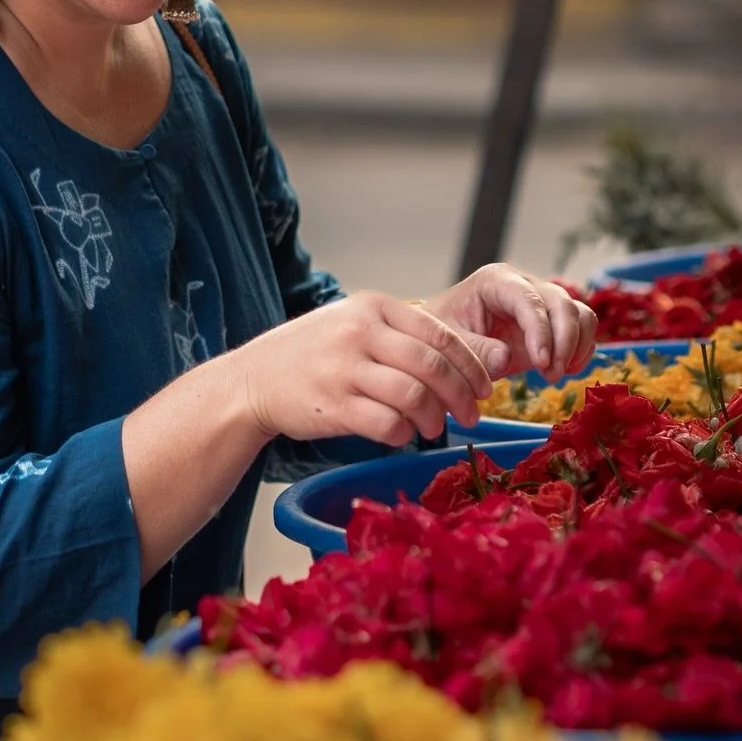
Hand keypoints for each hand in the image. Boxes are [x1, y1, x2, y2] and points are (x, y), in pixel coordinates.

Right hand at [236, 291, 498, 448]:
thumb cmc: (313, 354)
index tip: (485, 388)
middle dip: (462, 396)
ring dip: (434, 418)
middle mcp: (358, 332)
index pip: (440, 334)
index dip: (472, 365)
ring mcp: (343, 368)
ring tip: (433, 428)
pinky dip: (403, 434)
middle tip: (471, 415)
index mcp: (371, 306)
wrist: (252, 379)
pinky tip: (401, 434)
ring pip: (413, 395)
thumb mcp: (359, 329)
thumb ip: (414, 338)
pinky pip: (386, 424)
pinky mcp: (332, 405)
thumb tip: (489, 359)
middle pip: (432, 365)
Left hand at [423, 264, 596, 381]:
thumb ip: (473, 350)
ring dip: (576, 347)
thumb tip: (505, 356)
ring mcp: (541, 302)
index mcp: (495, 281)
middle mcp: (524, 285)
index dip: (541, 331)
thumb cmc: (443, 334)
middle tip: (550, 376)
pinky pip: (582, 330)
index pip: (529, 300)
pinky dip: (580, 351)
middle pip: (562, 304)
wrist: (445, 340)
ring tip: (554, 375)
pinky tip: (563, 370)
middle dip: (563, 342)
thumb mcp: (447, 343)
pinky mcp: (552, 323)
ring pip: (580, 314)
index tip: (540, 364)